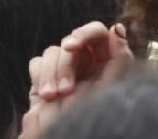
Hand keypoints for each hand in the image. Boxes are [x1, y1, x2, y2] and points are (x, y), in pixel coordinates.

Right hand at [19, 22, 132, 136]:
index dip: (83, 33)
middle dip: (64, 64)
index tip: (71, 46)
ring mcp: (64, 70)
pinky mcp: (44, 77)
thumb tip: (118, 28)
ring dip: (51, 74)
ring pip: (53, 51)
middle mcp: (86, 65)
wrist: (55, 136)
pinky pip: (38, 62)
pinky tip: (44, 96)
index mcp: (106, 65)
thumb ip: (119, 58)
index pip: (98, 33)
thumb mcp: (106, 89)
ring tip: (52, 98)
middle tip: (64, 89)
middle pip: (71, 40)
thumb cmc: (84, 117)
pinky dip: (40, 77)